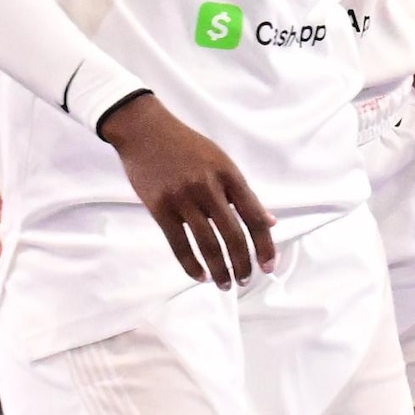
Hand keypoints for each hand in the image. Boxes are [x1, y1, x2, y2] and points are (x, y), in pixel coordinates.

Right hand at [98, 90, 277, 284]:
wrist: (146, 130)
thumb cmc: (187, 146)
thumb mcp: (222, 161)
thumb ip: (243, 193)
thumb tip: (269, 222)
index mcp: (229, 175)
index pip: (254, 217)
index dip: (265, 245)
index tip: (269, 266)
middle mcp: (208, 187)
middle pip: (233, 235)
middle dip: (243, 263)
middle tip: (246, 280)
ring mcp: (183, 198)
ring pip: (207, 243)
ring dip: (220, 269)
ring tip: (226, 284)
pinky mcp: (159, 207)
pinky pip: (178, 243)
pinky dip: (191, 264)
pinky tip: (201, 276)